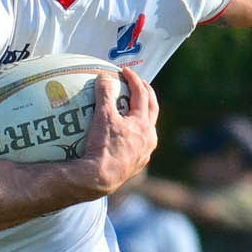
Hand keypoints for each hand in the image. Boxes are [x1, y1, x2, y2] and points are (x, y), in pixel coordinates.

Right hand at [80, 68, 158, 194]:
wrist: (99, 179)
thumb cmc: (102, 146)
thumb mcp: (102, 117)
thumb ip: (104, 94)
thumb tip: (105, 76)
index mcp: (143, 123)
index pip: (142, 95)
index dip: (134, 80)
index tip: (125, 71)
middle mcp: (149, 138)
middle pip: (152, 110)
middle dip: (147, 94)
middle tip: (140, 84)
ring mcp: (144, 153)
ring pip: (148, 129)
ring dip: (144, 116)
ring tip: (135, 110)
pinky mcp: (136, 165)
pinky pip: (140, 144)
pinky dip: (135, 134)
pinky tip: (126, 135)